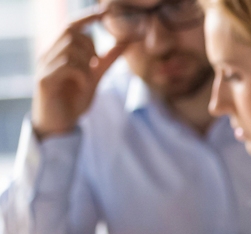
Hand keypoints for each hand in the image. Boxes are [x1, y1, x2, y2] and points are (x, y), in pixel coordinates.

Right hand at [31, 10, 128, 139]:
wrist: (61, 124)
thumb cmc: (74, 99)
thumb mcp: (95, 76)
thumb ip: (107, 59)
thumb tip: (125, 41)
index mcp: (58, 51)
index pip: (70, 25)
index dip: (86, 17)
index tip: (104, 11)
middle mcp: (48, 54)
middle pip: (71, 33)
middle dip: (89, 45)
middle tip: (94, 63)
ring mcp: (44, 66)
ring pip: (71, 49)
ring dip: (86, 63)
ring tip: (86, 79)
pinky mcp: (44, 80)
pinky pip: (67, 65)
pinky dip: (81, 74)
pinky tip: (82, 85)